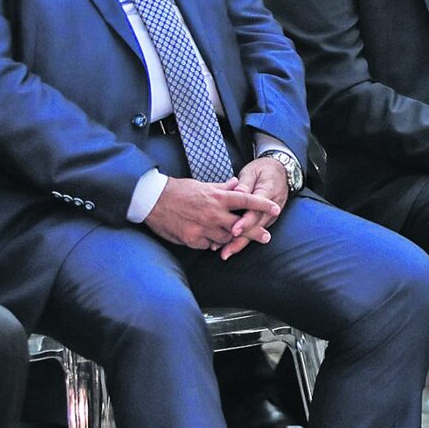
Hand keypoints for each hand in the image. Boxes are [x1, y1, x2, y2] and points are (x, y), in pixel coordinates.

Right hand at [144, 177, 281, 254]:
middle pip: (241, 226)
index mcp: (217, 198)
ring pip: (225, 238)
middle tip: (266, 237)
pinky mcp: (192, 240)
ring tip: (231, 236)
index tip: (276, 208)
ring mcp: (203, 228)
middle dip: (255, 232)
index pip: (246, 200)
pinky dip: (211, 242)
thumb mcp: (202, 185)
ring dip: (229, 237)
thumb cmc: (178, 190)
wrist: (152, 200)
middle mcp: (213, 214)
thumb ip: (222, 188)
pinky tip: (209, 238)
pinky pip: (208, 245)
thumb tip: (238, 183)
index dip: (263, 204)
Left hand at [219, 156, 290, 257]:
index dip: (245, 222)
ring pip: (255, 232)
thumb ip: (244, 183)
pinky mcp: (266, 219)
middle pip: (256, 227)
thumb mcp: (253, 171)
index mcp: (267, 192)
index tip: (234, 230)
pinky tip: (230, 247)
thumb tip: (236, 192)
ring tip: (225, 253)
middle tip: (226, 250)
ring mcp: (270, 215)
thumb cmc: (263, 170)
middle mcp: (271, 207)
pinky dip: (243, 239)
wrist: (281, 170)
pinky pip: (255, 230)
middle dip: (241, 240)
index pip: (256, 210)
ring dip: (240, 243)